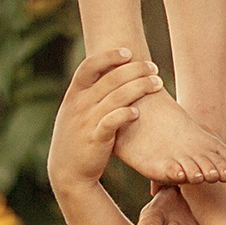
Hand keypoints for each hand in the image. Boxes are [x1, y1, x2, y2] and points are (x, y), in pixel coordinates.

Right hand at [49, 47, 164, 193]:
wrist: (67, 172)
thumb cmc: (77, 139)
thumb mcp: (74, 113)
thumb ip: (88, 94)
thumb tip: (108, 74)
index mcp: (74, 95)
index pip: (89, 66)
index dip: (108, 56)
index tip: (128, 52)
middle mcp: (80, 105)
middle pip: (110, 78)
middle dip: (135, 69)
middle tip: (153, 67)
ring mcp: (87, 122)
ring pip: (117, 97)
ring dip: (140, 87)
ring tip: (158, 83)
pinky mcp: (96, 139)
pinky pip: (112, 121)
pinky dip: (125, 114)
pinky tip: (138, 112)